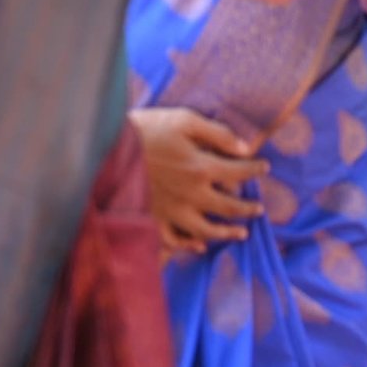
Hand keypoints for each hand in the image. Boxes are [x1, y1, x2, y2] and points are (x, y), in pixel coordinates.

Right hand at [137, 106, 265, 255]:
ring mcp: (170, 212)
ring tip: (242, 233)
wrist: (101, 149)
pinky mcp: (151, 221)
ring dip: (227, 233)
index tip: (264, 167)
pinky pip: (174, 241)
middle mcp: (191, 195)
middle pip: (229, 207)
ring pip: (207, 230)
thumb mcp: (183, 120)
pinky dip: (189, 246)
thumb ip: (217, 134)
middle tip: (259, 209)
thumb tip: (246, 148)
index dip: (255, 169)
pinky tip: (199, 246)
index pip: (239, 172)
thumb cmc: (144, 129)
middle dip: (248, 208)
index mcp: (201, 167)